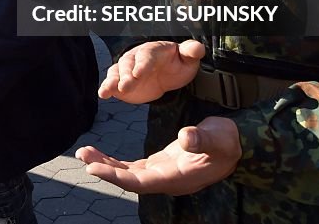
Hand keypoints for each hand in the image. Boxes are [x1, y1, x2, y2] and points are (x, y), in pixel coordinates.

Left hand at [76, 116, 240, 195]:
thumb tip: (186, 137)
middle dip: (104, 170)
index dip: (117, 177)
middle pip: (130, 179)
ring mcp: (163, 174)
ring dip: (106, 165)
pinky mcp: (161, 165)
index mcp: (178, 177)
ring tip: (84, 153)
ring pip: (129, 174)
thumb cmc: (228, 141)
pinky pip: (134, 168)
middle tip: (82, 155)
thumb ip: (203, 138)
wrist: (236, 144)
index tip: (94, 169)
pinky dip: (116, 163)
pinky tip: (100, 156)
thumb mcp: (219, 137)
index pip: (141, 181)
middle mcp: (167, 180)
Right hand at [99, 40, 205, 103]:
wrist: (167, 73)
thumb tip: (197, 47)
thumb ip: (191, 51)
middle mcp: (137, 57)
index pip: (146, 55)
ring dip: (113, 80)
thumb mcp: (188, 58)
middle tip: (126, 86)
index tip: (139, 74)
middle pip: (128, 63)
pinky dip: (106, 87)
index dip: (142, 64)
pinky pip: (112, 82)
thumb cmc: (177, 63)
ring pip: (117, 72)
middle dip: (126, 75)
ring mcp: (128, 69)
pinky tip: (103, 94)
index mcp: (153, 50)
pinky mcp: (122, 81)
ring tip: (109, 89)